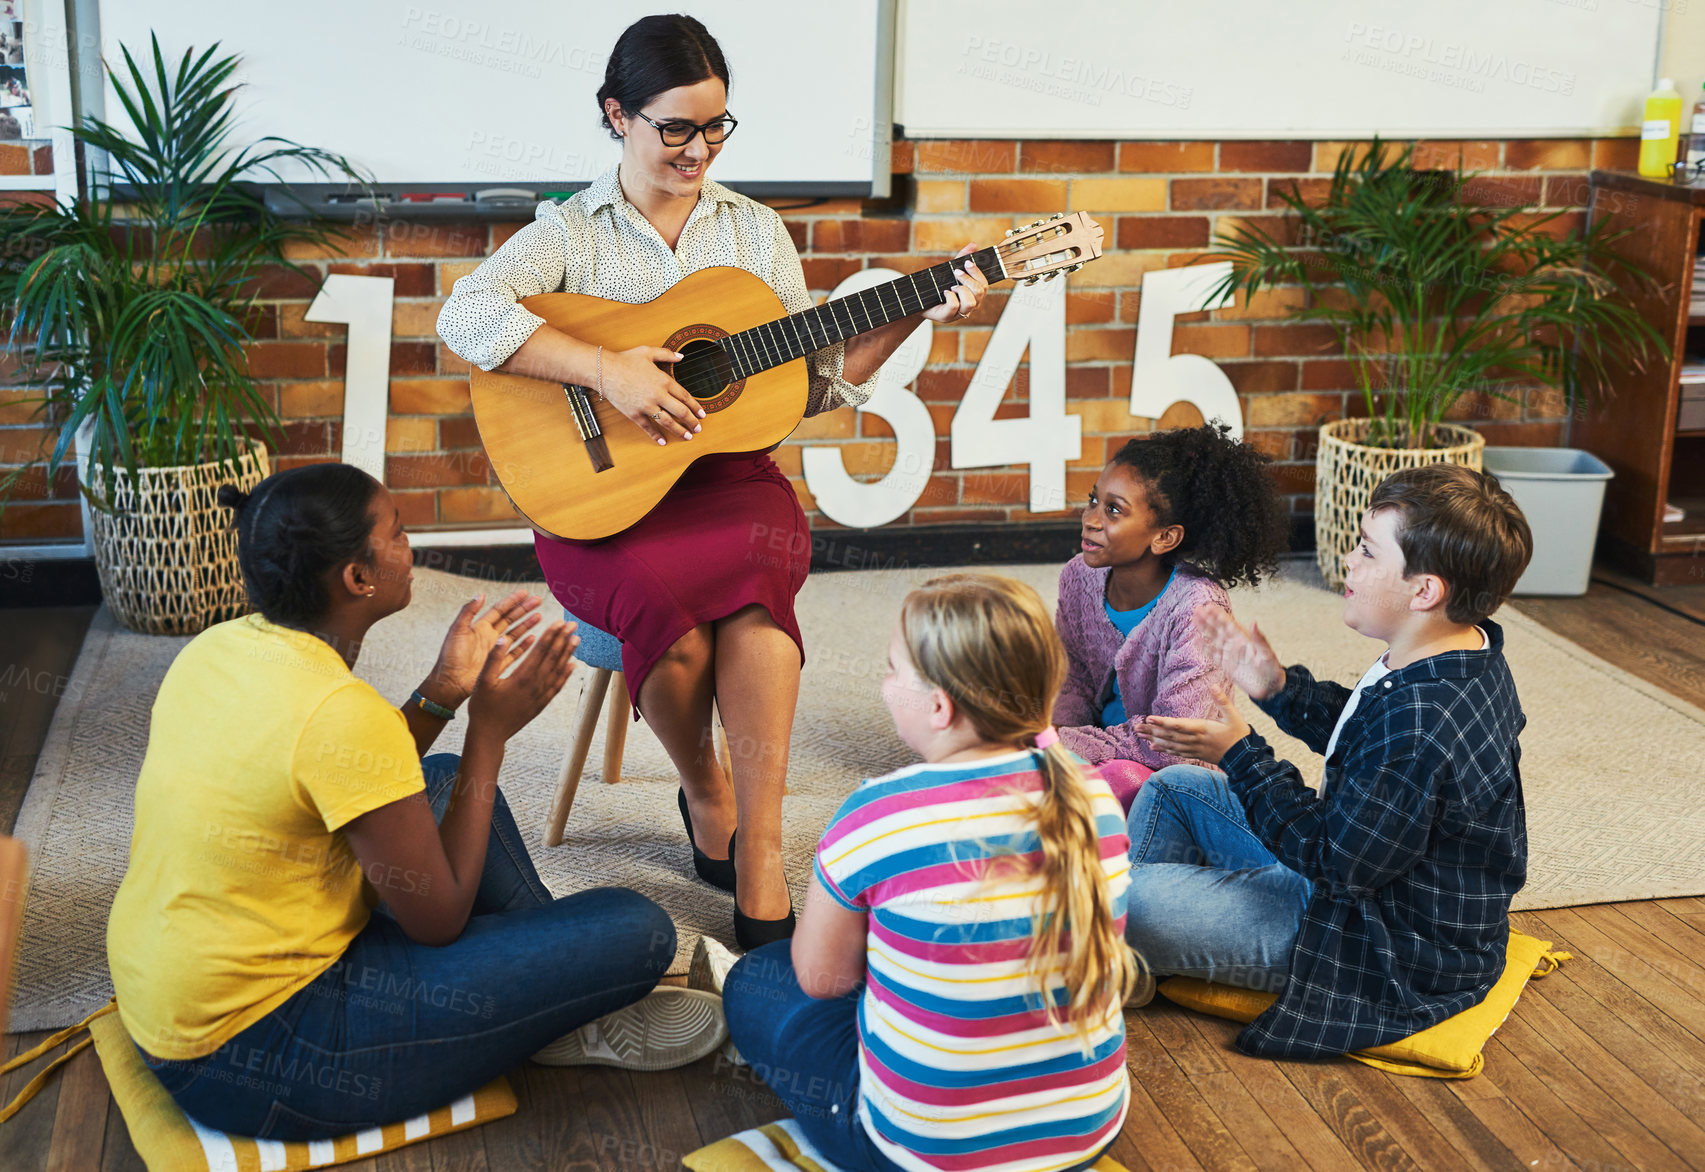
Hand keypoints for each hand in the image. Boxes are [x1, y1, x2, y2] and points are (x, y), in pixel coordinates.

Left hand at [424, 590, 543, 708]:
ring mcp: (495, 650)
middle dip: (524, 610)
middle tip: (538, 600)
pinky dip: (524, 646)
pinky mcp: (499, 664)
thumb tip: (480, 594)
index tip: (525, 593)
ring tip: (539, 616)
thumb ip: (468, 611)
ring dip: (527, 625)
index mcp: (479, 627)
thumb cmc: (450, 657)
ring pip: (515, 634)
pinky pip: (515, 653)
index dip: (512, 601)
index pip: (500, 610)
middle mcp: (489, 637)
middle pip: (510, 619)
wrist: (451, 682)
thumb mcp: (457, 630)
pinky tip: (533, 638)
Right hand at [467, 621, 579, 742]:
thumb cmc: (483, 708)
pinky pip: (557, 686)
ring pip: (558, 670)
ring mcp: (540, 695)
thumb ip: (494, 659)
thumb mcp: (482, 681)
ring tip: (576, 639)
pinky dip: (566, 674)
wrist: (490, 735)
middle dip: (563, 639)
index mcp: (521, 677)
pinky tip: (572, 665)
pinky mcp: (541, 704)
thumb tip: (504, 638)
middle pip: (553, 658)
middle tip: (573, 624)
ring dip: (568, 653)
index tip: (559, 622)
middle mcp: (535, 685)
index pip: (540, 651)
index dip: (551, 635)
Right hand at [600, 345, 703, 445]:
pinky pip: (647, 427)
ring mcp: (646, 406)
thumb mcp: (648, 351)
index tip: (703, 414)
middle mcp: (657, 395)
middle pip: (680, 412)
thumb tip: (681, 356)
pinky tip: (663, 441)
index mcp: (663, 380)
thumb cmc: (625, 360)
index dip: (696, 407)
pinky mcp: (634, 414)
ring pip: (667, 422)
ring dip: (679, 431)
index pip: (685, 396)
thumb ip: (667, 354)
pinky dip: (655, 436)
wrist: (604, 370)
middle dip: (692, 422)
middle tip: (698, 429)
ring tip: (687, 437)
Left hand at [920, 243, 989, 323]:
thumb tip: (974, 245)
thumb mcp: (950, 270)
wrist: (918, 298)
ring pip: (971, 302)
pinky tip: (944, 293)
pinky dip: (950, 296)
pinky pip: (954, 306)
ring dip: (961, 290)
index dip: (978, 273)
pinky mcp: (947, 317)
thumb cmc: (938, 285)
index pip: (985, 285)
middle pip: (980, 292)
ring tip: (951, 286)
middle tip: (956, 272)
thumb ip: (962, 258)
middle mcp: (970, 305)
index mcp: (974, 295)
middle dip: (968, 279)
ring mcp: (959, 313)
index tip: (967, 263)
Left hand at [1135, 684, 1250, 765]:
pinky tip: (1153, 747)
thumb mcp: (1234, 716)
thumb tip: (1214, 685)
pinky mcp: (1195, 754)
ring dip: (1154, 739)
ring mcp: (1194, 748)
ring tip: (1140, 735)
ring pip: (1170, 744)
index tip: (1149, 718)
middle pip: (1169, 735)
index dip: (1163, 722)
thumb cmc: (1239, 735)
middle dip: (1152, 731)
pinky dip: (1164, 750)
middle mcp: (1195, 740)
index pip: (1178, 725)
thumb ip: (1222, 701)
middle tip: (1136, 727)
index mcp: (1202, 729)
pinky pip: (1176, 752)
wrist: (1244, 758)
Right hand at [1193, 604, 1285, 700]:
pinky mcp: (1226, 666)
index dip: (1219, 616)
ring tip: (1194, 619)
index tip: (1209, 607)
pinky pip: (1213, 655)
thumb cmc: (1272, 670)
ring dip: (1204, 630)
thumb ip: (1259, 639)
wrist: (1270, 688)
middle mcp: (1235, 644)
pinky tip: (1197, 641)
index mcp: (1245, 639)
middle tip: (1197, 609)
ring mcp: (1230, 654)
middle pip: (1219, 629)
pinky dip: (1205, 648)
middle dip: (1208, 619)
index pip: (1229, 624)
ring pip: (1214, 639)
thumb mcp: (1267, 654)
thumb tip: (1254, 622)